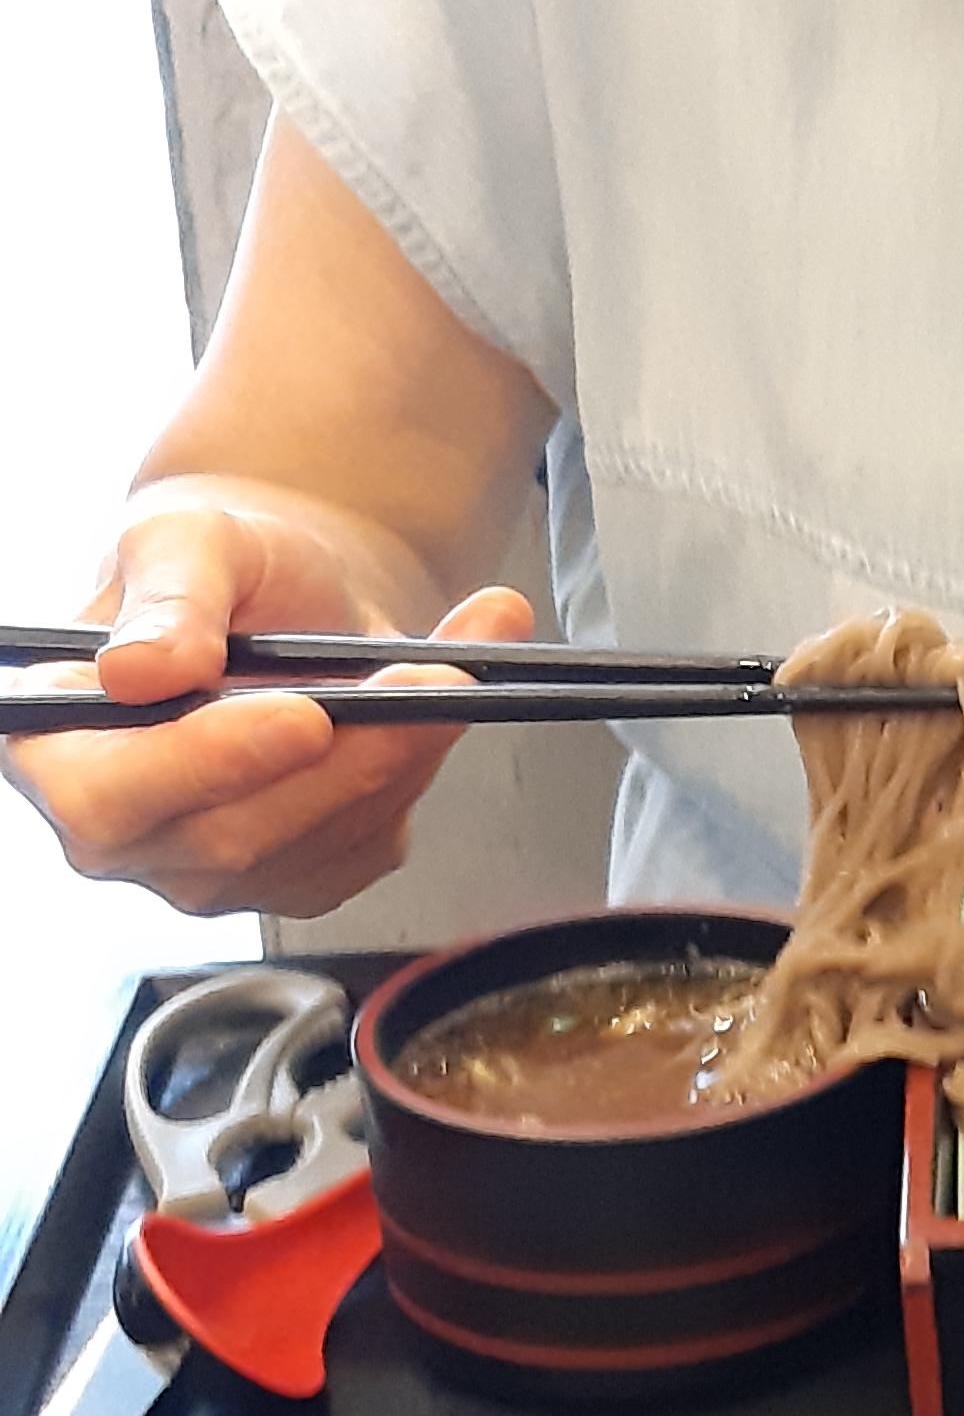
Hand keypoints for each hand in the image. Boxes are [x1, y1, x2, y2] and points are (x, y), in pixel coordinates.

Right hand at [3, 494, 533, 917]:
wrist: (281, 592)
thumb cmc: (212, 564)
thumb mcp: (182, 539)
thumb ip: (164, 598)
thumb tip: (141, 670)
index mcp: (53, 745)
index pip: (107, 797)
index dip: (203, 765)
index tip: (303, 716)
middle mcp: (121, 828)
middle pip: (232, 836)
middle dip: (348, 756)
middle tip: (434, 673)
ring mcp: (206, 868)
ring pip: (319, 842)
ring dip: (405, 750)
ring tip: (459, 656)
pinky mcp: (293, 876)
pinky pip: (370, 842)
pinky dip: (421, 765)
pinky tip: (437, 700)